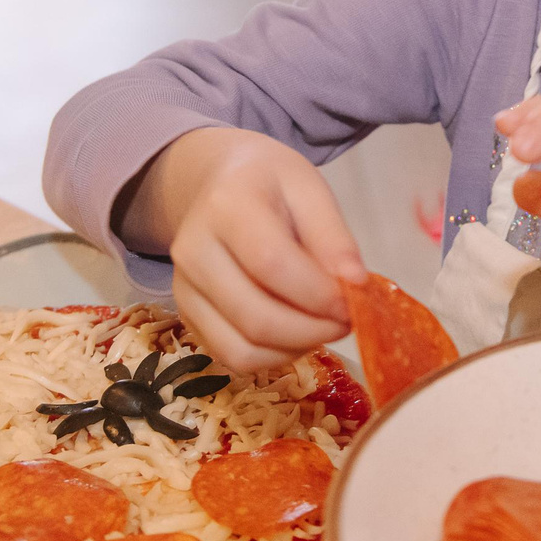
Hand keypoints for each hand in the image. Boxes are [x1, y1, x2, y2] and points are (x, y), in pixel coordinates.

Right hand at [120, 128, 367, 372]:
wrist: (216, 183)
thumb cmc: (269, 183)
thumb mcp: (310, 189)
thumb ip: (334, 237)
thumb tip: (356, 286)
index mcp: (227, 206)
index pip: (272, 264)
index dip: (319, 294)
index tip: (355, 301)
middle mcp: (194, 251)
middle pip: (255, 317)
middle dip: (314, 331)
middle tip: (348, 321)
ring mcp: (184, 288)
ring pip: (242, 350)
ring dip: (295, 349)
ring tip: (323, 326)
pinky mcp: (187, 315)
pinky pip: (232, 356)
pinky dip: (273, 357)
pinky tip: (297, 333)